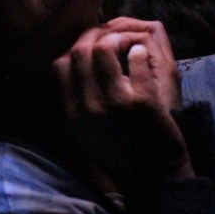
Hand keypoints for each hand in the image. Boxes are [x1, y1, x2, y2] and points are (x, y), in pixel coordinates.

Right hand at [53, 18, 194, 193]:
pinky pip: (137, 57)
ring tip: (127, 45)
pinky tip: (141, 58)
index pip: (60, 64)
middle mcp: (88, 108)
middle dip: (95, 36)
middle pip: (80, 50)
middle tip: (110, 39)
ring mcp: (115, 103)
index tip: (89, 47)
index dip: (74, 48)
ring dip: (118, 38)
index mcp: (71, 114)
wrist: (154, 177)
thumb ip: (70, 103)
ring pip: (106, 47)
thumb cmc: (119, 153)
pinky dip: (139, 52)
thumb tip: (62, 63)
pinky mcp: (143, 101)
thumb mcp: (82, 135)